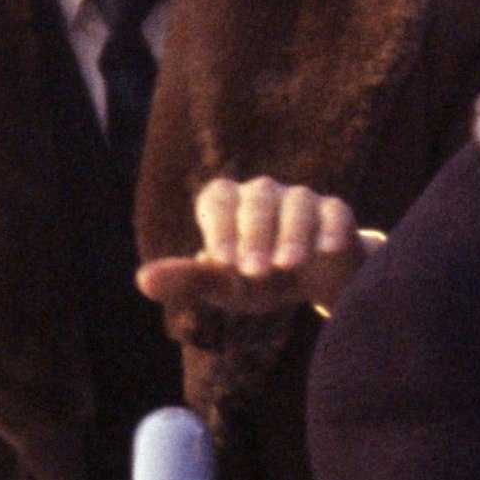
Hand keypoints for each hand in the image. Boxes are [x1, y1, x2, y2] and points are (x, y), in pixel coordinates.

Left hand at [135, 178, 368, 315]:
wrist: (315, 284)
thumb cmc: (260, 280)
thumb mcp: (224, 285)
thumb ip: (188, 281)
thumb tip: (143, 281)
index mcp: (229, 204)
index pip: (218, 198)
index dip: (219, 226)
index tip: (222, 263)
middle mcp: (264, 194)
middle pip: (257, 200)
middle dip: (255, 235)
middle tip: (254, 272)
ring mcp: (302, 199)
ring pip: (297, 202)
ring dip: (292, 233)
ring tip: (289, 265)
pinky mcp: (337, 211)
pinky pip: (334, 211)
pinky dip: (331, 228)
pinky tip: (327, 249)